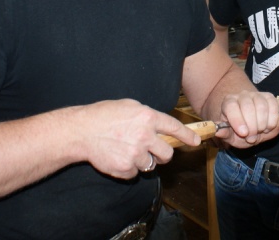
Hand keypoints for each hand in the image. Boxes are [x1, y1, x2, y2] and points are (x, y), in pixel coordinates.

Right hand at [78, 99, 200, 179]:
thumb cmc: (104, 115)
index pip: (174, 128)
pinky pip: (135, 173)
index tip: (195, 141)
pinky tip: (118, 156)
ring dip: (143, 160)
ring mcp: (135, 153)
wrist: (82, 131)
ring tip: (127, 150)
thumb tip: (162, 125)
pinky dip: (129, 168)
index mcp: (147, 117)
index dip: (187, 136)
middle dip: (163, 154)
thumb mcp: (129, 106)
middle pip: (167, 153)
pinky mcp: (126, 168)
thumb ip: (148, 116)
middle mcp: (145, 136)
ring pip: (151, 164)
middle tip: (154, 150)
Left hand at [216, 91, 278, 147]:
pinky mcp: (269, 97)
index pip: (231, 106)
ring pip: (261, 106)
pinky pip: (274, 106)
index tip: (243, 133)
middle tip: (251, 138)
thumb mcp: (230, 137)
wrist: (253, 128)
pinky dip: (273, 120)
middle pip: (247, 106)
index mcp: (229, 103)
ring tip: (259, 132)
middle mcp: (242, 95)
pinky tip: (268, 127)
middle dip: (252, 126)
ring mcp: (257, 95)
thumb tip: (217, 132)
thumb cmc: (239, 132)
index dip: (237, 120)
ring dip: (262, 124)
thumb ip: (224, 134)